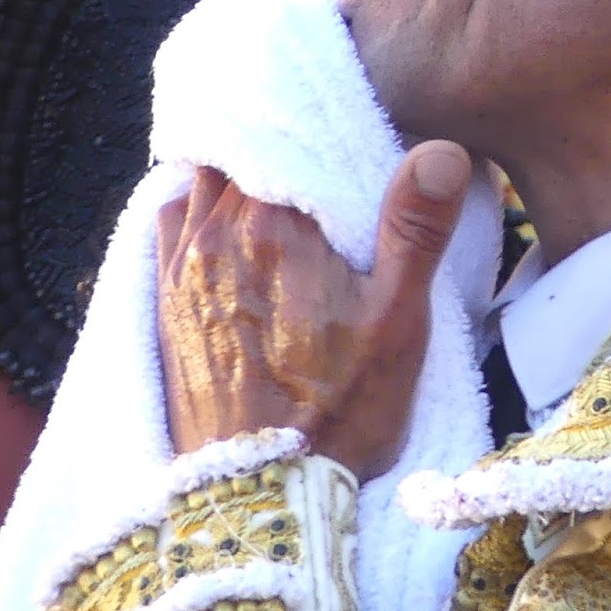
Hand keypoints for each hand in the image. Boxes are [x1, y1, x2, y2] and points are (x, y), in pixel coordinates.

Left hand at [155, 141, 471, 479]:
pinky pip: (171, 225)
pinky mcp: (168, 305)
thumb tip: (441, 151)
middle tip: (311, 149)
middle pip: (236, 155)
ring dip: (234, 176)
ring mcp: (183, 270)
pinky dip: (197, 209)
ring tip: (275, 181)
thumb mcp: (398, 320)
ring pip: (202, 185)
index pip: (277, 135)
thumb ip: (416, 229)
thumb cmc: (338, 410)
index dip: (304, 122)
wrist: (262, 493)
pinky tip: (225, 225)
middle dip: (272, 146)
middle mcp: (215, 236)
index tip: (333, 118)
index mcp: (273, 226)